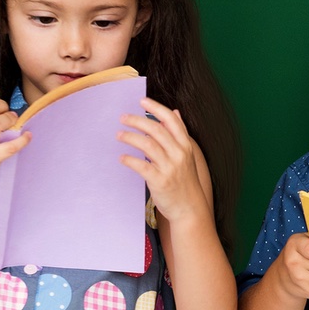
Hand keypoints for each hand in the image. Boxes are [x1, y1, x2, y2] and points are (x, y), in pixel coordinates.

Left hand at [118, 98, 213, 223]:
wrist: (190, 208)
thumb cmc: (185, 181)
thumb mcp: (187, 155)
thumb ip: (180, 134)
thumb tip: (175, 112)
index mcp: (185, 146)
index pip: (171, 121)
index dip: (156, 108)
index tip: (142, 101)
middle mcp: (179, 154)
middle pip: (156, 130)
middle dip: (138, 121)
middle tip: (123, 117)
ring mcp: (170, 168)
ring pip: (147, 145)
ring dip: (130, 137)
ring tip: (119, 135)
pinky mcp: (159, 181)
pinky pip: (141, 166)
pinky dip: (129, 160)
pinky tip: (122, 158)